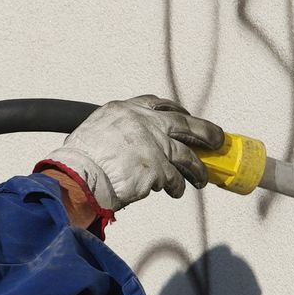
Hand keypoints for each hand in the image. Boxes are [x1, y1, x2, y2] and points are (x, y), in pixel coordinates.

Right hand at [40, 96, 224, 212]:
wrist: (77, 176)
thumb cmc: (78, 160)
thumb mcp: (94, 130)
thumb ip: (115, 132)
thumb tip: (125, 144)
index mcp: (124, 110)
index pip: (156, 103)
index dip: (175, 111)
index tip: (184, 116)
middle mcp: (143, 123)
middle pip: (185, 124)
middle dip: (206, 132)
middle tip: (216, 139)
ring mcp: (153, 145)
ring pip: (187, 156)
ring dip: (197, 168)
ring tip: (201, 178)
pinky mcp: (158, 168)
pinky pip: (175, 179)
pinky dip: (177, 187)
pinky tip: (176, 191)